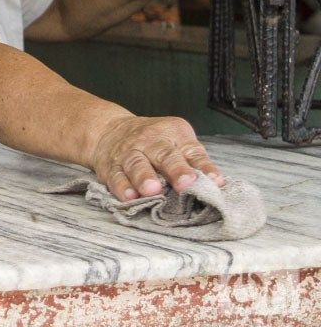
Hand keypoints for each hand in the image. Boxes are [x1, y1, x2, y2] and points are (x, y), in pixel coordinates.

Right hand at [88, 115, 225, 200]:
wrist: (109, 130)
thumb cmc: (152, 141)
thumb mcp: (176, 141)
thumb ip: (194, 161)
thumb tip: (217, 185)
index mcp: (172, 133)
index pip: (191, 150)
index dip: (203, 166)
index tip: (215, 181)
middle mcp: (149, 141)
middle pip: (163, 154)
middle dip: (175, 169)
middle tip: (185, 184)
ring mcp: (128, 153)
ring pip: (136, 164)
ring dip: (144, 177)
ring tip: (152, 190)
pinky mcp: (111, 167)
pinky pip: (115, 176)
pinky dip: (121, 186)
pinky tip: (129, 196)